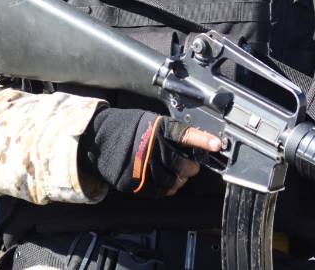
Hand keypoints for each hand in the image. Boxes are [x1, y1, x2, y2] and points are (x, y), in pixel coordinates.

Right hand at [79, 107, 221, 197]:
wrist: (97, 139)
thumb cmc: (126, 128)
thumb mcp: (148, 122)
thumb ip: (168, 133)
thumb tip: (190, 145)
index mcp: (156, 129)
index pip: (184, 134)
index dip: (202, 140)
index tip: (217, 145)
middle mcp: (150, 148)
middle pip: (182, 164)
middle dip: (191, 168)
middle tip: (192, 167)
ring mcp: (141, 167)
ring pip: (172, 181)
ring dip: (180, 181)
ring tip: (179, 177)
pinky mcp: (133, 182)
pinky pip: (157, 191)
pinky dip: (166, 190)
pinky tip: (167, 185)